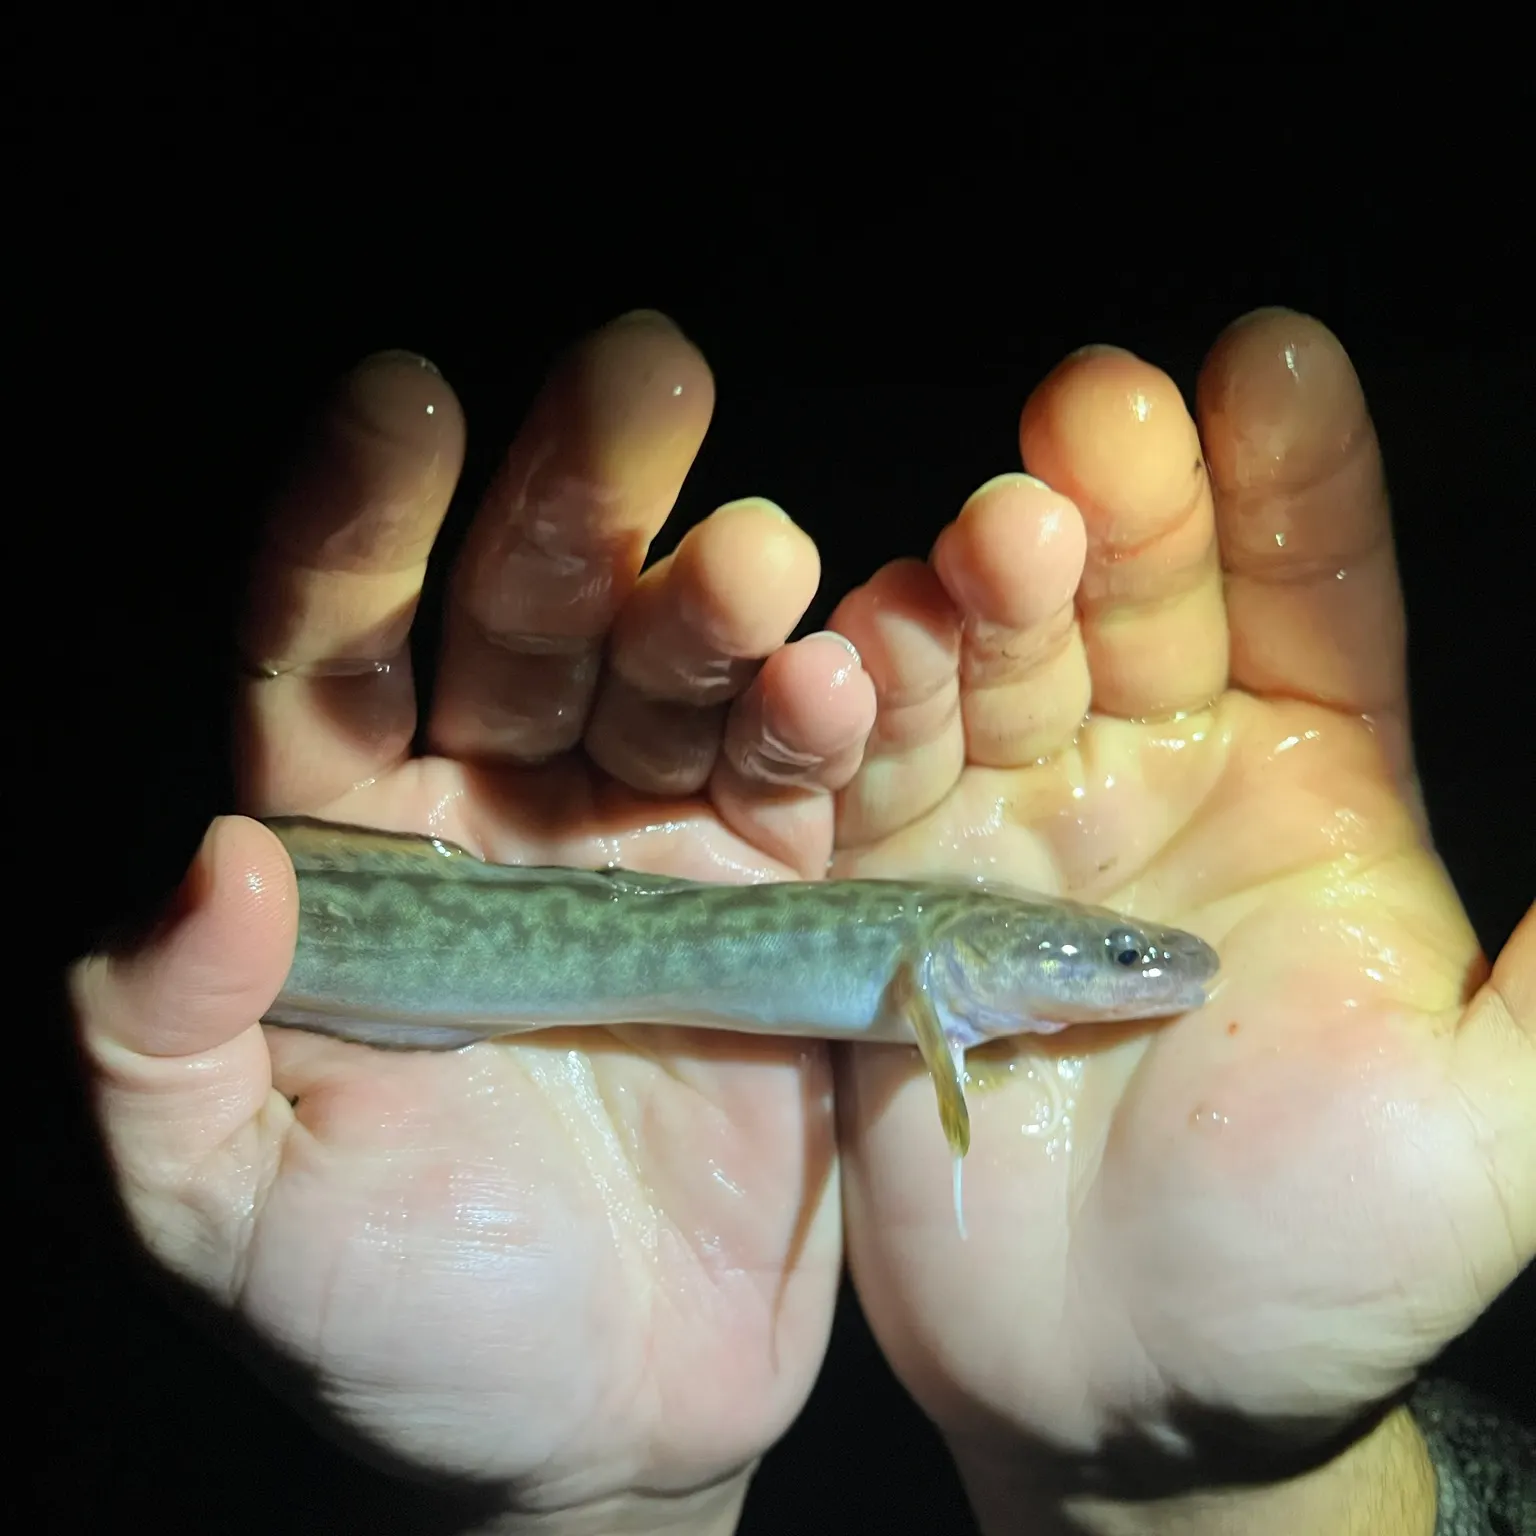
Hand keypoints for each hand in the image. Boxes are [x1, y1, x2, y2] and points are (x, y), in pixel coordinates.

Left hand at [69, 314, 875, 1533]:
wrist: (598, 1420)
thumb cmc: (396, 1323)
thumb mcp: (233, 1218)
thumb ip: (170, 1053)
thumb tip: (208, 865)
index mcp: (350, 861)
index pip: (333, 657)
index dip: (357, 528)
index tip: (402, 402)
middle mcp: (500, 822)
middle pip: (522, 623)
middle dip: (571, 504)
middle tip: (640, 374)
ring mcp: (647, 854)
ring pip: (674, 685)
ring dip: (715, 612)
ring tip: (760, 554)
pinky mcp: (773, 909)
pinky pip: (796, 794)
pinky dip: (823, 735)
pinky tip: (841, 682)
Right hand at [827, 313, 1533, 1530]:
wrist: (1133, 1391)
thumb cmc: (1324, 1258)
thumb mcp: (1492, 1120)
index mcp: (1305, 785)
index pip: (1309, 591)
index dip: (1293, 479)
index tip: (1267, 362)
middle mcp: (1148, 775)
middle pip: (1130, 598)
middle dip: (1116, 505)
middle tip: (1089, 422)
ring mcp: (1006, 827)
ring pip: (984, 670)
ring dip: (972, 602)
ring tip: (985, 550)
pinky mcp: (886, 896)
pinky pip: (861, 786)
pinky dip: (846, 722)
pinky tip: (842, 669)